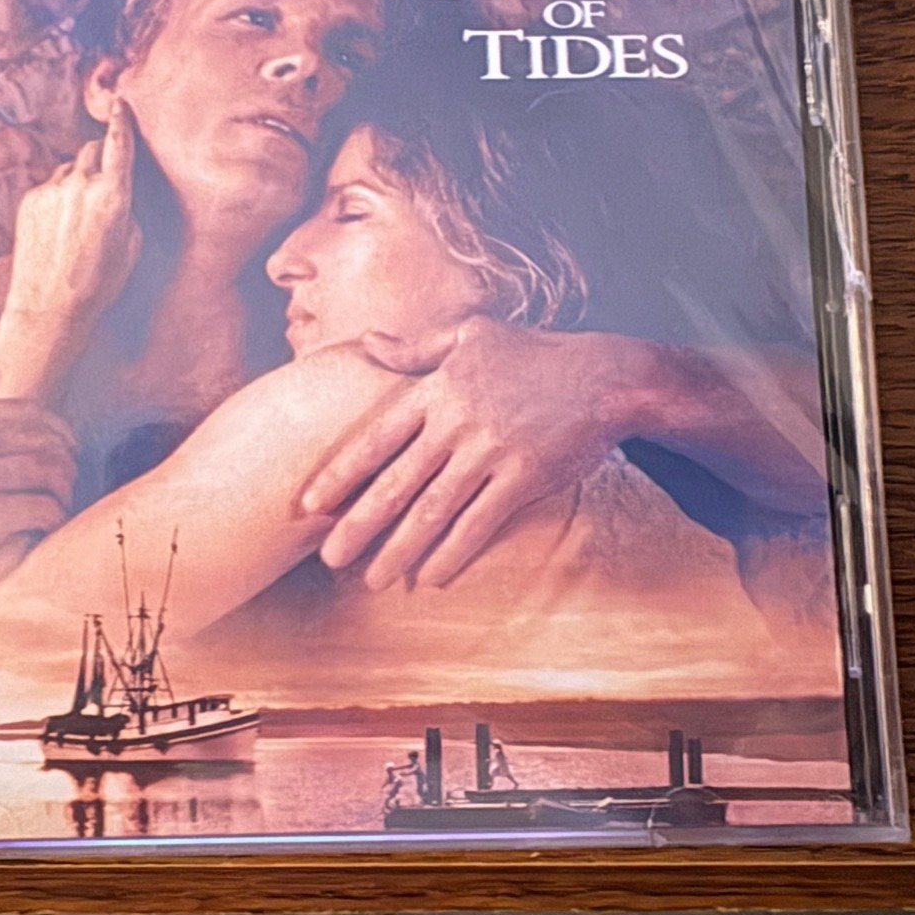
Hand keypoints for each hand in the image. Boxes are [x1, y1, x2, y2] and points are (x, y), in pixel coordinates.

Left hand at [0, 99, 142, 400]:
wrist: (49, 307)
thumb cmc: (99, 283)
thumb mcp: (133, 246)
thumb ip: (127, 208)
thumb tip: (119, 190)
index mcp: (113, 195)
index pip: (119, 145)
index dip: (121, 121)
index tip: (120, 105)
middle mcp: (81, 184)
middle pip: (92, 149)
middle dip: (100, 158)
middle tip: (103, 182)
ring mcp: (51, 190)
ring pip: (70, 168)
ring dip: (77, 180)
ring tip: (79, 218)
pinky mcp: (29, 200)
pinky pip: (49, 186)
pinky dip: (57, 197)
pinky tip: (59, 227)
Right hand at [0, 362, 78, 636]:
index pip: (29, 411)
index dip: (60, 430)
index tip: (69, 450)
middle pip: (45, 441)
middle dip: (67, 463)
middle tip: (69, 482)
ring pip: (49, 473)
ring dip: (64, 492)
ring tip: (60, 505)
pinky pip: (42, 509)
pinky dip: (53, 518)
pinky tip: (48, 526)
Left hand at [301, 319, 652, 589]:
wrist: (606, 375)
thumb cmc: (534, 354)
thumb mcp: (471, 336)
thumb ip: (415, 347)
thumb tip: (369, 344)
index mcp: (437, 390)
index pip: (376, 438)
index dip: (340, 474)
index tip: (309, 504)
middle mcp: (457, 423)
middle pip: (396, 482)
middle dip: (359, 525)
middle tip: (329, 559)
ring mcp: (491, 451)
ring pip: (433, 510)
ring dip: (399, 549)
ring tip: (373, 578)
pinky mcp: (525, 476)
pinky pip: (480, 522)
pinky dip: (453, 552)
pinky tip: (430, 577)